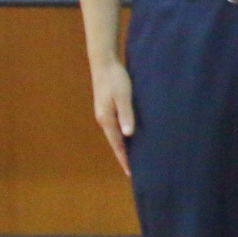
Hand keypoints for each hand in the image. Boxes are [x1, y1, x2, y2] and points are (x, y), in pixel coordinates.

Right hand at [89, 59, 134, 173]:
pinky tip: (128, 137)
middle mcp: (104, 120)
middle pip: (115, 143)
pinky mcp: (107, 108)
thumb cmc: (116, 78)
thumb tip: (128, 134)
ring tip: (132, 158)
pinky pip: (115, 127)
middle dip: (124, 157)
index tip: (131, 173)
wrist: (104, 63)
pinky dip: (122, 136)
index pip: (118, 144)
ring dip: (123, 147)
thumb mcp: (123, 96)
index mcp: (107, 119)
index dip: (125, 159)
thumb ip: (126, 114)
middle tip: (133, 171)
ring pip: (115, 136)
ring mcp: (104, 114)